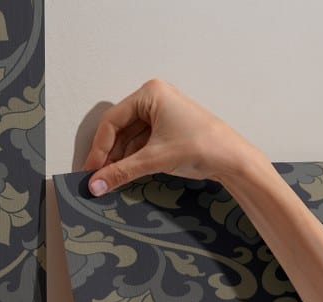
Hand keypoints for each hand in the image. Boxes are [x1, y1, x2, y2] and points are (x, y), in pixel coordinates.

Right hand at [83, 79, 254, 195]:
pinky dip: (133, 159)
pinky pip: (142, 143)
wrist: (233, 159)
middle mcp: (154, 99)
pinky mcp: (169, 129)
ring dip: (120, 159)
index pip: (112, 121)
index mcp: (149, 93)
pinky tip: (125, 174)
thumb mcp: (154, 160)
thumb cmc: (199, 148)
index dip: (99, 149)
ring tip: (109, 181)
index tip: (90, 171)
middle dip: (109, 155)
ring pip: (130, 138)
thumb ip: (121, 172)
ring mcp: (162, 114)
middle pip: (120, 129)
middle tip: (97, 179)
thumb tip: (94, 186)